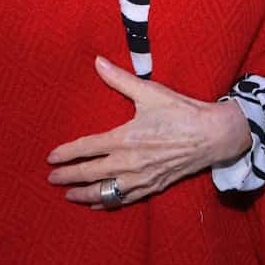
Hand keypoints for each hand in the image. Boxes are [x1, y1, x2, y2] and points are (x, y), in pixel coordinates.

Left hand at [46, 56, 251, 207]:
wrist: (212, 135)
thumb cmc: (181, 112)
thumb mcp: (150, 92)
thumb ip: (120, 79)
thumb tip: (98, 61)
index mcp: (125, 138)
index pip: (87, 148)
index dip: (67, 154)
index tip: (51, 157)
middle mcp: (129, 162)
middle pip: (90, 173)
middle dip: (68, 176)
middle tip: (52, 179)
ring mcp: (141, 177)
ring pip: (105, 191)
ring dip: (84, 193)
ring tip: (68, 195)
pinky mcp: (153, 186)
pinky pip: (125, 199)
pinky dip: (108, 202)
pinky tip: (98, 203)